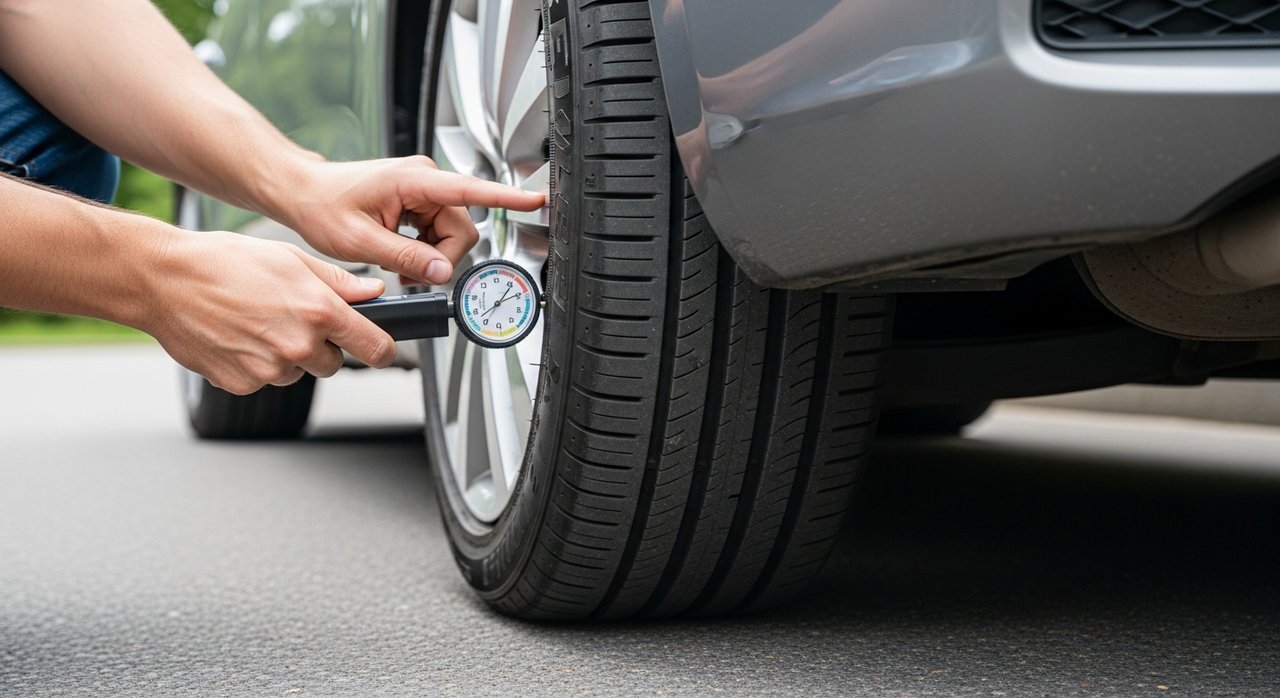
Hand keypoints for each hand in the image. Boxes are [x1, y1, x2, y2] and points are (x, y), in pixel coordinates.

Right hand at [143, 231, 395, 394]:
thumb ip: (338, 282)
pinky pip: (264, 379)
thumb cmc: (224, 261)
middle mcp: (298, 345)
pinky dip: (256, 364)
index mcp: (319, 311)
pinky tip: (237, 336)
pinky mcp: (242, 383)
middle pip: (334, 363)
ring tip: (256, 321)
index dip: (382, 349)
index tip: (380, 348)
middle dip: (321, 346)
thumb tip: (374, 294)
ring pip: (297, 372)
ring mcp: (269, 369)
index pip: (375, 348)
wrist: (164, 280)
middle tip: (292, 318)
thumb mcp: (290, 258)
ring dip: (286, 355)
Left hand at [276, 156, 545, 285]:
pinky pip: (439, 232)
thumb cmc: (323, 206)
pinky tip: (403, 257)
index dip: (506, 199)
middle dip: (442, 258)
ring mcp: (423, 189)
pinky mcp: (419, 200)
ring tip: (401, 267)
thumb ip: (406, 256)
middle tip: (412, 276)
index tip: (535, 202)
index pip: (471, 190)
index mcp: (413, 181)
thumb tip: (440, 272)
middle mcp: (424, 180)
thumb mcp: (361, 241)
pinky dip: (425, 250)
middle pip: (462, 228)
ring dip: (432, 257)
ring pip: (451, 234)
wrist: (304, 193)